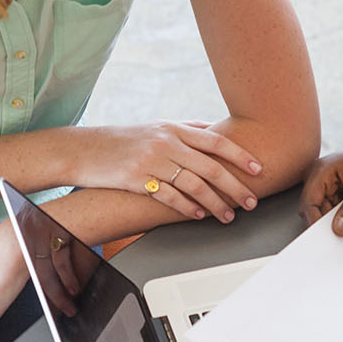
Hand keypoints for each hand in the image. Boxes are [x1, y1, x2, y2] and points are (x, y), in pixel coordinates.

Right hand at [77, 121, 262, 222]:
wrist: (84, 149)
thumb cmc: (125, 139)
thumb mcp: (158, 126)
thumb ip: (187, 128)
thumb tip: (217, 131)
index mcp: (174, 128)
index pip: (215, 141)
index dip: (240, 155)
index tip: (258, 170)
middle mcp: (166, 142)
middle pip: (210, 166)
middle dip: (235, 186)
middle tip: (251, 201)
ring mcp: (151, 160)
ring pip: (193, 184)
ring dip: (215, 203)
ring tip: (227, 215)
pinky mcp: (137, 178)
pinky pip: (169, 196)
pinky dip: (187, 207)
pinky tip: (199, 215)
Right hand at [298, 136, 342, 235]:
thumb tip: (339, 229)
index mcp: (321, 170)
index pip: (308, 203)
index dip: (315, 223)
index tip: (327, 239)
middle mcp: (320, 179)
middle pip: (313, 211)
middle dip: (325, 225)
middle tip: (341, 236)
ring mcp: (327, 187)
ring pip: (323, 214)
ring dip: (335, 223)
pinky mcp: (336, 194)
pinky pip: (334, 213)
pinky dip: (342, 220)